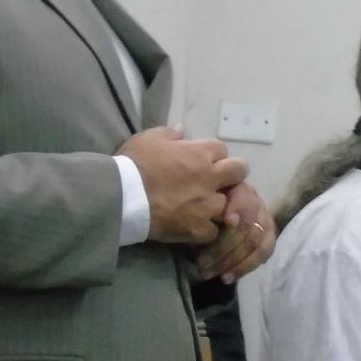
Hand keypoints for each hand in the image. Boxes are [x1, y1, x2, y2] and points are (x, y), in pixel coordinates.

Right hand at [118, 126, 247, 244]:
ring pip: (228, 203)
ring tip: (203, 208)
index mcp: (199, 154)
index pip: (221, 149)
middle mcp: (209, 178)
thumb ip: (169, 133)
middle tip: (217, 182)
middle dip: (232, 174)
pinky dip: (205, 229)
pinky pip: (212, 230)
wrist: (121, 197)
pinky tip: (194, 226)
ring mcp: (206, 205)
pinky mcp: (197, 228)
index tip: (203, 161)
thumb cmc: (133, 164)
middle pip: (239, 171)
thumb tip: (181, 129)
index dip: (213, 155)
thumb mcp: (148, 139)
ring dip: (218, 204)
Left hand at [193, 181, 275, 282]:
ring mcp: (264, 218)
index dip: (239, 209)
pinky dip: (245, 266)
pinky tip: (228, 277)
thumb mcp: (197, 208)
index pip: (244, 198)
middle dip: (224, 248)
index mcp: (238, 188)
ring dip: (233, 261)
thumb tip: (204, 232)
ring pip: (256, 241)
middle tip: (202, 264)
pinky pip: (264, 251)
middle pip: (248, 225)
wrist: (210, 213)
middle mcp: (255, 201)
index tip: (226, 221)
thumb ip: (203, 216)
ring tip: (212, 273)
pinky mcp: (268, 234)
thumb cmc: (199, 209)